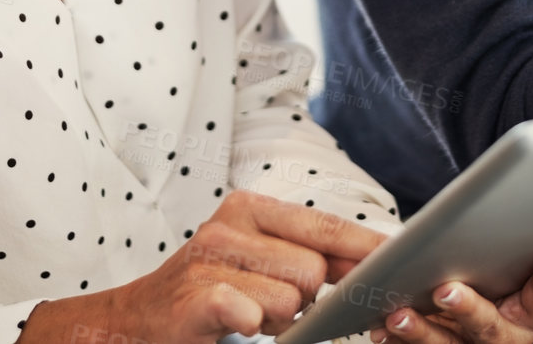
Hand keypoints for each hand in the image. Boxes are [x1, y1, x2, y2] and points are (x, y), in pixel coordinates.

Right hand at [21, 190, 387, 343]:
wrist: (131, 325)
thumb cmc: (204, 295)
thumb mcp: (257, 264)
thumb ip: (309, 257)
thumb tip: (373, 260)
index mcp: (249, 208)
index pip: (325, 224)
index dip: (365, 245)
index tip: (401, 256)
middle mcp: (229, 224)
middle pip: (314, 267)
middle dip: (306, 298)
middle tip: (272, 307)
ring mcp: (209, 257)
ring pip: (291, 295)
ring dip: (278, 319)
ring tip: (248, 316)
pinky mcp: (195, 296)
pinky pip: (255, 313)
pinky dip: (252, 325)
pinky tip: (235, 323)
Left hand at [367, 238, 532, 343]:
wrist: (480, 306)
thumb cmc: (499, 278)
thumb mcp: (511, 262)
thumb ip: (513, 245)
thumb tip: (516, 199)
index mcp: (532, 313)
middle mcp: (506, 335)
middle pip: (489, 328)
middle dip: (467, 310)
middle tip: (447, 290)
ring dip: (421, 331)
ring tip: (399, 314)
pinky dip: (398, 340)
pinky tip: (381, 329)